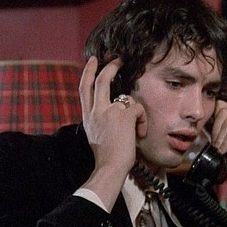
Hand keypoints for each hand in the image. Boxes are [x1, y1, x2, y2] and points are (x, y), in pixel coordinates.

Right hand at [78, 56, 145, 209]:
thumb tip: (110, 112)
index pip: (84, 88)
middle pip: (100, 80)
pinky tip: (139, 133)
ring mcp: (108, 111)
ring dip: (136, 111)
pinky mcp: (123, 114)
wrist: (109, 167)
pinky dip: (142, 121)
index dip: (88, 72)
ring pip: (126, 97)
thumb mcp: (95, 134)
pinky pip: (138, 109)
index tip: (93, 61)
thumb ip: (99, 120)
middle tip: (119, 59)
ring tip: (137, 129)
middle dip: (110, 66)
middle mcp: (95, 110)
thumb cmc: (107, 157)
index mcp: (87, 116)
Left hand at [210, 100, 226, 197]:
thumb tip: (198, 123)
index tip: (205, 135)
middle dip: (214, 129)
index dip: (210, 119)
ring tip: (218, 150)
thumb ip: (213, 131)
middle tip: (213, 146)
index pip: (219, 106)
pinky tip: (224, 150)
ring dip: (220, 136)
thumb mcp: (221, 142)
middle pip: (222, 110)